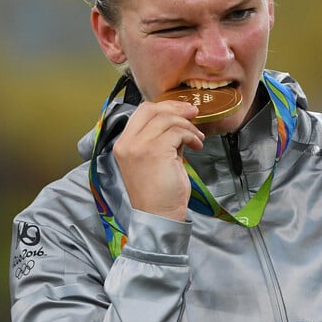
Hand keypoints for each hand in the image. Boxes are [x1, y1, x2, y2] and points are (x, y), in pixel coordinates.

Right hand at [112, 100, 204, 220]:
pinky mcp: (155, 151)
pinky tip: (196, 145)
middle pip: (152, 109)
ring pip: (167, 119)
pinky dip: (191, 136)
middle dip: (176, 108)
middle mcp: (128, 143)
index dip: (164, 107)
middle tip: (193, 113)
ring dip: (188, 126)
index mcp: (124, 144)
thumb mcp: (156, 159)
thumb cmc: (159, 192)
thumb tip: (178, 124)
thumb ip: (161, 140)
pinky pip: (177, 132)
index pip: (141, 112)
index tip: (182, 110)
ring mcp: (139, 146)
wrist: (158, 214)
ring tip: (198, 138)